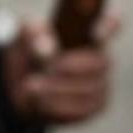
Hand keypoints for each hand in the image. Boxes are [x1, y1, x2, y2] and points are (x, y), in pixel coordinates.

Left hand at [3, 14, 120, 125]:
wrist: (23, 84)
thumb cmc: (31, 51)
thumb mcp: (25, 36)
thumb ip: (34, 35)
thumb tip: (47, 51)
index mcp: (87, 31)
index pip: (110, 24)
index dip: (109, 26)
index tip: (95, 33)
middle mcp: (101, 56)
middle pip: (100, 63)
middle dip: (71, 67)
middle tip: (47, 68)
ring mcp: (102, 82)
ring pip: (90, 89)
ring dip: (57, 88)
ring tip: (31, 84)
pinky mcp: (95, 105)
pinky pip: (81, 108)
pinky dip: (56, 104)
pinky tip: (38, 99)